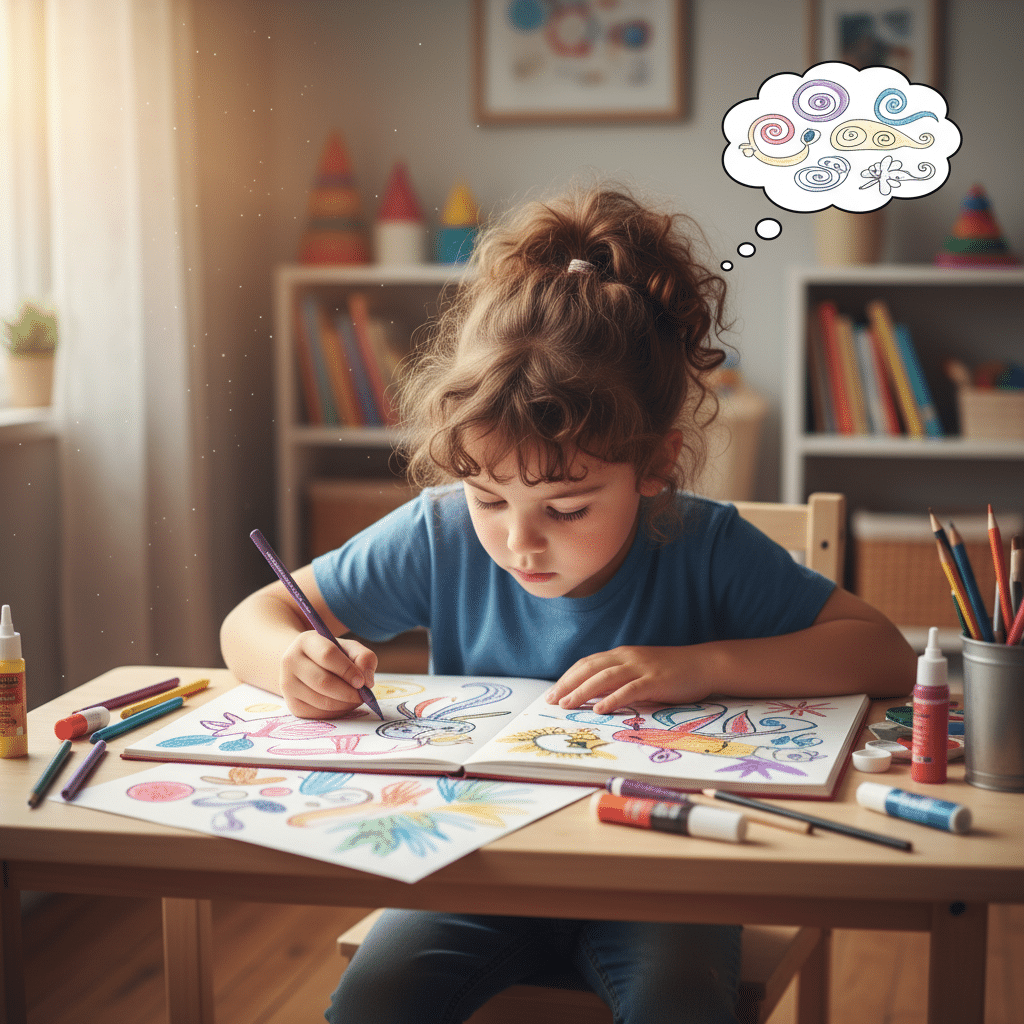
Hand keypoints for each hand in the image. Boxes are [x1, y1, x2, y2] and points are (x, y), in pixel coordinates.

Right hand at [279, 632, 377, 718]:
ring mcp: (288, 684)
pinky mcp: (292, 705)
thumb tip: (367, 681)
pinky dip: (336, 712)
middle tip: (363, 695)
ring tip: (356, 699)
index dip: (348, 670)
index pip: (327, 655)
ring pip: (321, 701)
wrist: (306, 666)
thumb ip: (364, 657)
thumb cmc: (333, 656)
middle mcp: (291, 661)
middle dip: (348, 692)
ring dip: (345, 704)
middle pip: (323, 682)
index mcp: (306, 641)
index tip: (362, 681)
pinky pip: (318, 714)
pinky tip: (343, 704)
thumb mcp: (349, 648)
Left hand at [546, 646, 707, 714]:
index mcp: (621, 655)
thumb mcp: (640, 672)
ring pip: (605, 678)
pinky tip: (601, 709)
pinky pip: (630, 689)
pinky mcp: (656, 681)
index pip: (587, 664)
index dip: (568, 677)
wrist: (703, 664)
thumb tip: (594, 695)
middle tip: (551, 701)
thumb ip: (619, 680)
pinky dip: (613, 699)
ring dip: (583, 692)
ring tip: (567, 705)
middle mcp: (627, 658)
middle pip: (590, 669)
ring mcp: (641, 668)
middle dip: (568, 684)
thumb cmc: (670, 672)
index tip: (552, 693)